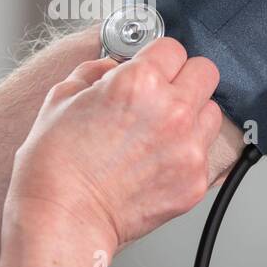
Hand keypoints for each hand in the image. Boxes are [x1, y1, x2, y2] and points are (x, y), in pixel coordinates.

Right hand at [5, 37, 221, 256]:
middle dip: (183, 78)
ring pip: (212, 112)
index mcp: (139, 82)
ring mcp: (188, 148)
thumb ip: (94, 72)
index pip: (172, 47)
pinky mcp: (195, 180)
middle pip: (205, 72)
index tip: (149, 68)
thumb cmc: (54, 166)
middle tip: (163, 94)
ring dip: (192, 115)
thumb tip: (111, 67)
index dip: (156, 57)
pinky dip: (186, 153)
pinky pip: (205, 153)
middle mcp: (172, 111)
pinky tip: (157, 161)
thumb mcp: (61, 98)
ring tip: (160, 131)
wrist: (63, 219)